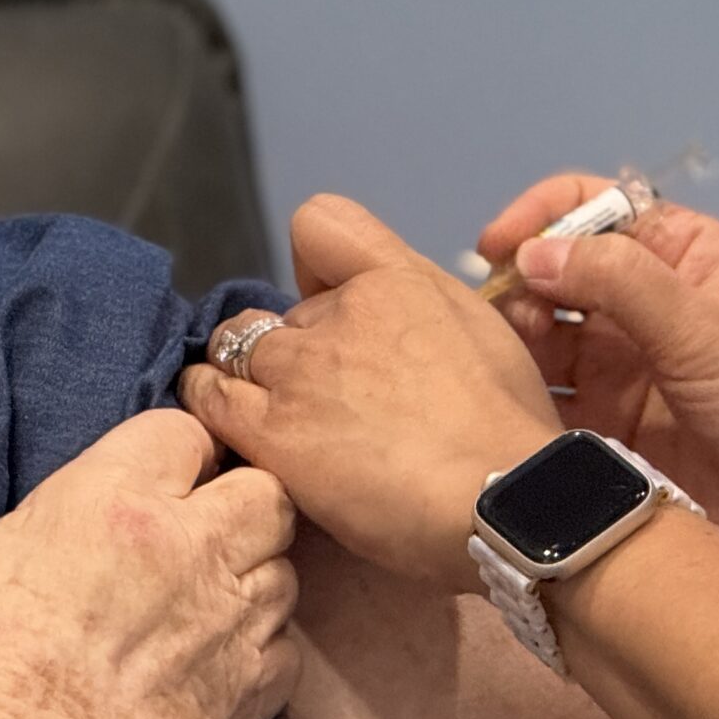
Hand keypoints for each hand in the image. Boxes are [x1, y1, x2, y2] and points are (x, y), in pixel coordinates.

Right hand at [0, 409, 300, 718]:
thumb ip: (26, 536)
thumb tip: (36, 542)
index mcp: (107, 500)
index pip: (183, 432)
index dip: (176, 454)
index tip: (160, 479)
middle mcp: (183, 548)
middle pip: (264, 492)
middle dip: (242, 506)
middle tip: (203, 537)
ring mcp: (222, 622)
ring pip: (284, 570)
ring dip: (254, 582)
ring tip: (208, 608)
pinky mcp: (240, 696)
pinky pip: (285, 652)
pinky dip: (262, 656)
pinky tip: (220, 666)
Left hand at [179, 195, 564, 595]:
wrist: (500, 496)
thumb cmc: (510, 427)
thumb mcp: (486, 333)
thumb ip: (428, 311)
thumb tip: (399, 325)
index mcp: (399, 280)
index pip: (319, 223)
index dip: (314, 265)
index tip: (331, 302)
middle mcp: (341, 312)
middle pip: (283, 309)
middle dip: (297, 344)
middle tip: (327, 395)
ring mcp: (301, 370)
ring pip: (234, 345)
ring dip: (243, 372)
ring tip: (266, 410)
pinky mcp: (271, 431)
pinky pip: (208, 397)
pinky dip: (210, 403)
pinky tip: (228, 428)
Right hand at [478, 175, 718, 578]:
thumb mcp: (702, 330)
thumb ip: (619, 282)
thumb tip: (533, 251)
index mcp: (680, 254)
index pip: (596, 206)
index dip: (542, 216)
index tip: (495, 247)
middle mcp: (646, 302)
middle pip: (558, 271)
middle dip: (519, 286)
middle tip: (499, 326)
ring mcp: (624, 366)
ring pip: (544, 337)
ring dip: (514, 344)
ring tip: (498, 369)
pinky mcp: (608, 428)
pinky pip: (548, 402)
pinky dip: (520, 399)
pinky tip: (499, 410)